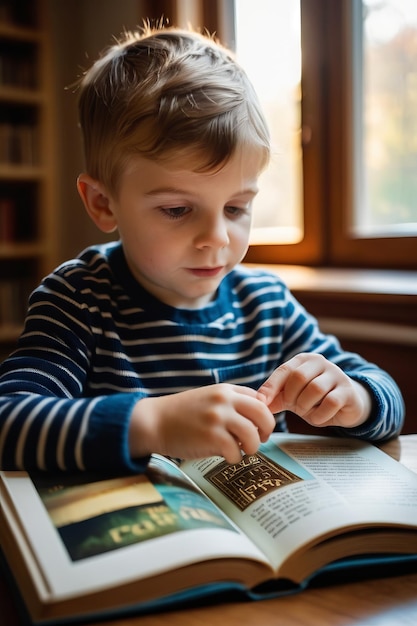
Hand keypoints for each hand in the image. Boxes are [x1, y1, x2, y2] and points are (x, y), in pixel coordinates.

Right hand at [129, 383, 275, 463]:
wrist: (154, 421)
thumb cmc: (181, 414)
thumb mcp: (207, 398)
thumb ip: (230, 403)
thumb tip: (256, 417)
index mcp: (225, 390)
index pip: (258, 400)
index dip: (262, 416)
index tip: (258, 426)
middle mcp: (224, 401)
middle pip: (263, 414)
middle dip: (267, 430)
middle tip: (260, 440)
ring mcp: (218, 418)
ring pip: (253, 436)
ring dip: (252, 448)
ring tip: (241, 451)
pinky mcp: (212, 437)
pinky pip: (237, 452)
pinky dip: (235, 458)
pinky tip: (226, 456)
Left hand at [258, 353, 371, 429]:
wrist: (345, 405)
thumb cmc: (314, 399)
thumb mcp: (293, 397)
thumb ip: (276, 398)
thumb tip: (258, 403)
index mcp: (303, 360)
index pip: (283, 370)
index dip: (270, 387)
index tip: (261, 403)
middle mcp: (320, 362)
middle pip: (299, 377)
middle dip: (292, 397)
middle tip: (294, 408)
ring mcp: (336, 375)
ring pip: (314, 389)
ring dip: (306, 406)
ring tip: (307, 411)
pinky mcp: (348, 390)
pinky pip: (330, 402)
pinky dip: (320, 414)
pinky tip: (318, 417)